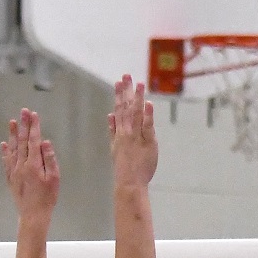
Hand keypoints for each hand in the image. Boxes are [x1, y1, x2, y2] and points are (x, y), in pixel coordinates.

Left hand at [1, 109, 59, 218]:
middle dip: (24, 126)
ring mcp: (14, 170)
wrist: (33, 213)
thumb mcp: (54, 179)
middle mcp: (21, 164)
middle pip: (22, 141)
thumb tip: (45, 142)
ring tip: (12, 122)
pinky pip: (6, 160)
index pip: (34, 141)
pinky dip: (5, 151)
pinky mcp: (10, 177)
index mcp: (33, 164)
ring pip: (13, 148)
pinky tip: (5, 144)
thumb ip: (50, 159)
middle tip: (24, 112)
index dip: (34, 127)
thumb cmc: (47, 197)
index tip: (34, 115)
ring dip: (13, 134)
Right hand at [108, 74, 157, 188]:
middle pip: (125, 107)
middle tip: (127, 75)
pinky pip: (147, 127)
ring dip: (137, 98)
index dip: (119, 95)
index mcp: (119, 132)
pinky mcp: (146, 143)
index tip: (119, 81)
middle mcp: (126, 132)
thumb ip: (113, 130)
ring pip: (135, 114)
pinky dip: (147, 115)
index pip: (119, 109)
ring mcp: (135, 137)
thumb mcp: (115, 147)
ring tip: (139, 84)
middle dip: (126, 91)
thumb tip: (110, 116)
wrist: (129, 182)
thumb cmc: (124, 167)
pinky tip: (148, 104)